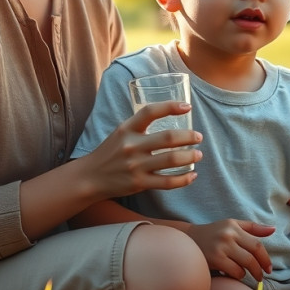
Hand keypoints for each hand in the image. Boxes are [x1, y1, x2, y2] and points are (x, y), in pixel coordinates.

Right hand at [80, 100, 201, 198]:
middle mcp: (131, 146)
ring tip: (198, 155)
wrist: (90, 177)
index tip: (187, 107)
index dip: (170, 106)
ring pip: (171, 160)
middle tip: (199, 137)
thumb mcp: (121, 132)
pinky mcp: (139, 183)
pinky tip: (192, 175)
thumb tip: (170, 116)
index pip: (150, 112)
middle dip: (189, 136)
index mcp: (127, 129)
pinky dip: (184, 179)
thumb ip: (140, 125)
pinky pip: (167, 182)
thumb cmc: (110, 152)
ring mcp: (135, 166)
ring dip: (190, 156)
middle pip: (168, 138)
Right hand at [186, 219, 275, 280]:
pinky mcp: (215, 259)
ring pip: (245, 264)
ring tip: (247, 274)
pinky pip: (234, 271)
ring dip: (248, 272)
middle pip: (253, 255)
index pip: (257, 243)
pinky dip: (238, 275)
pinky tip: (235, 274)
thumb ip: (252, 228)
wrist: (188, 239)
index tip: (269, 267)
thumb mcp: (232, 225)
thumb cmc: (213, 233)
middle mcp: (228, 235)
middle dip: (260, 268)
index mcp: (234, 226)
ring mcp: (221, 247)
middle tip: (262, 276)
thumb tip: (273, 230)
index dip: (265, 257)